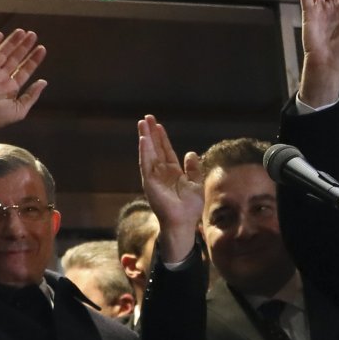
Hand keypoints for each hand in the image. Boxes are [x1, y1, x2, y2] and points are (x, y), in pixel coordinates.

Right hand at [0, 29, 48, 161]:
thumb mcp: (19, 110)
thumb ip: (31, 96)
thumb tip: (44, 82)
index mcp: (11, 87)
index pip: (25, 69)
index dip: (33, 59)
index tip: (42, 49)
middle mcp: (1, 78)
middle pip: (15, 58)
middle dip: (24, 47)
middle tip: (33, 35)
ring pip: (2, 52)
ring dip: (12, 42)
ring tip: (22, 32)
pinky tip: (0, 34)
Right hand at [137, 114, 203, 264]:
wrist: (183, 222)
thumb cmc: (190, 208)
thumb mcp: (197, 183)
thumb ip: (193, 168)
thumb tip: (191, 153)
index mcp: (173, 172)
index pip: (166, 150)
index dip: (162, 137)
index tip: (158, 125)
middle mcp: (161, 173)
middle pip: (155, 148)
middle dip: (151, 133)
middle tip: (146, 118)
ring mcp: (154, 177)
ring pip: (149, 153)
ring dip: (145, 138)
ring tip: (142, 123)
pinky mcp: (149, 182)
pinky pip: (145, 164)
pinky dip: (144, 151)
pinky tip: (143, 139)